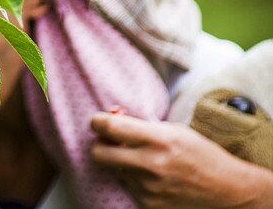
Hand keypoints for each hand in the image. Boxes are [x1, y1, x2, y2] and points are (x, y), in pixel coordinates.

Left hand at [91, 111, 272, 207]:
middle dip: (100, 145)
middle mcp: (150, 165)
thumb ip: (142, 126)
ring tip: (141, 159)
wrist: (225, 190)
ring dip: (120, 163)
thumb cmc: (200, 153)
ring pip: (113, 171)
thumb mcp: (173, 129)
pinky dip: (132, 179)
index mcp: (157, 139)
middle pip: (99, 154)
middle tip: (109, 141)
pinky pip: (127, 187)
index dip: (97, 122)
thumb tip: (112, 121)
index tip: (96, 121)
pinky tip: (150, 176)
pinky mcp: (149, 206)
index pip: (110, 128)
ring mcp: (149, 189)